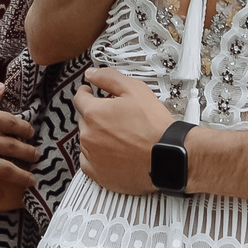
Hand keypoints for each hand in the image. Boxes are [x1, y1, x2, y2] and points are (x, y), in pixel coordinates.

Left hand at [74, 67, 181, 194]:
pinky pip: (89, 160)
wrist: (168, 157)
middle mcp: (88, 135)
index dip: (87, 93)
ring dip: (97, 135)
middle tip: (116, 118)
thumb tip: (91, 74)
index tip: (91, 94)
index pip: (79, 98)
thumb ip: (108, 78)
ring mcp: (91, 156)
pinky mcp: (97, 174)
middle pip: (85, 119)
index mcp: (94, 114)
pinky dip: (97, 155)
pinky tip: (114, 152)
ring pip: (87, 139)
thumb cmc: (154, 126)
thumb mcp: (135, 90)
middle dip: (97, 116)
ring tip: (120, 136)